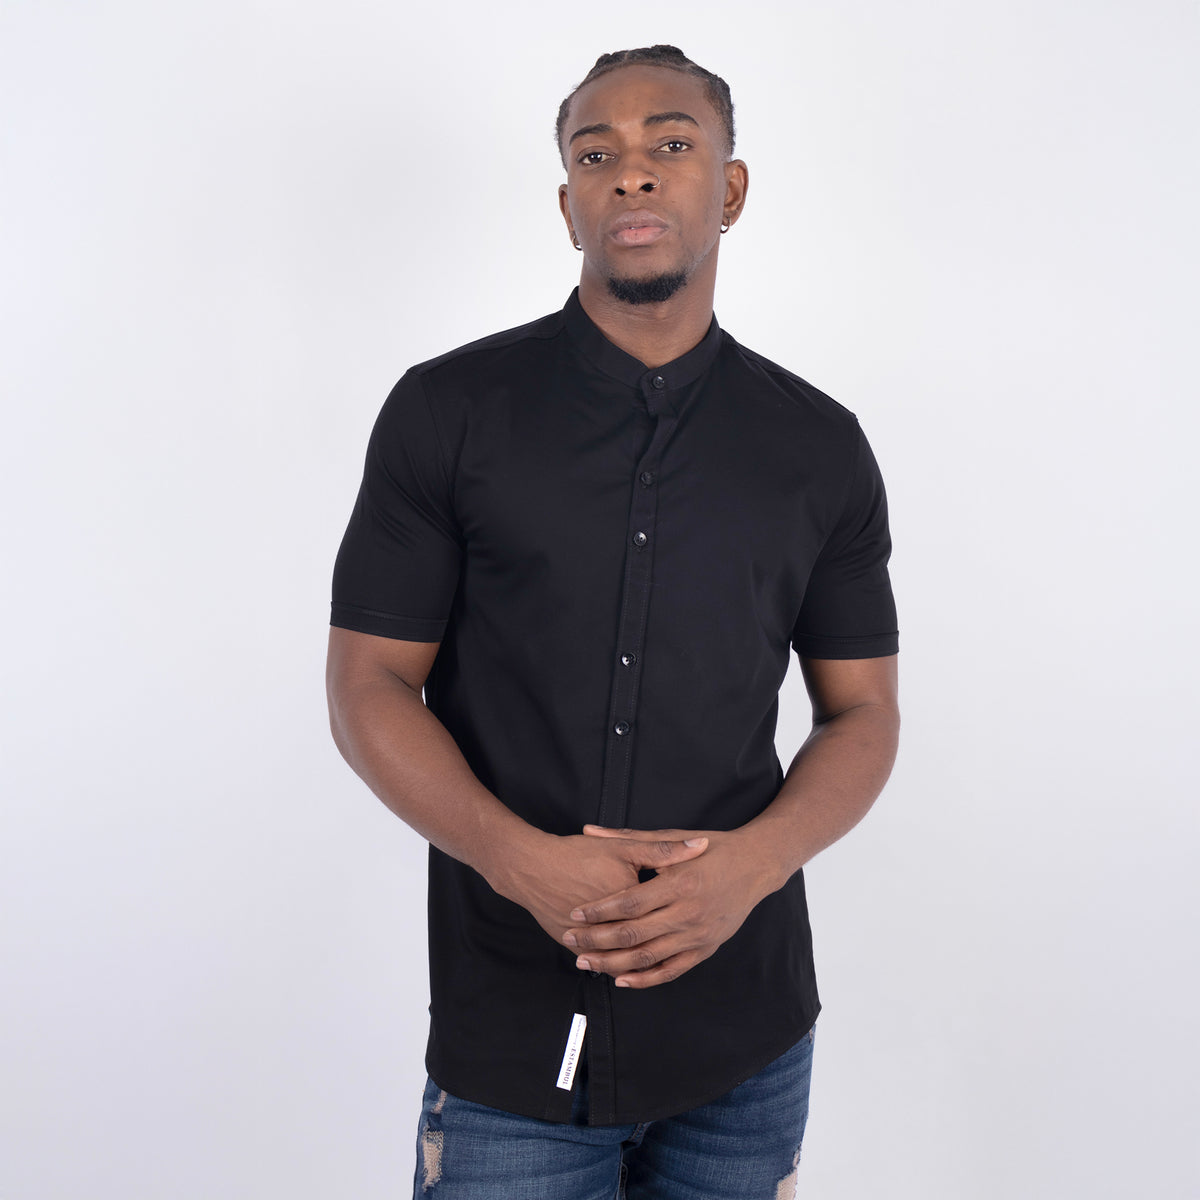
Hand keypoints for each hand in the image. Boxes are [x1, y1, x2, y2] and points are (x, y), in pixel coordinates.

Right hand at [487, 829, 709, 950]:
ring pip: (626, 958)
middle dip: (672, 938)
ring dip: (647, 959)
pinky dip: (617, 964)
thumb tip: (701, 846)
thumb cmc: (576, 854)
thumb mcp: (623, 847)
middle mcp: (612, 924)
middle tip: (690, 935)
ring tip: (666, 953)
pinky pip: (601, 962)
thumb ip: (663, 850)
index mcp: (631, 898)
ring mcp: (591, 940)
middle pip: (650, 939)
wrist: (529, 867)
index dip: (686, 910)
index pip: (667, 912)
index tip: (702, 907)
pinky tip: (631, 963)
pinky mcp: (574, 946)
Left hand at [562, 825, 776, 988]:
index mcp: (679, 883)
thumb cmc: (713, 848)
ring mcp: (698, 935)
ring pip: (648, 957)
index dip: (600, 910)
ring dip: (613, 964)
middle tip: (572, 941)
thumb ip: (630, 838)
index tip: (575, 913)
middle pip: (634, 934)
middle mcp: (688, 912)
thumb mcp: (673, 836)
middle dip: (598, 940)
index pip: (630, 902)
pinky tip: (622, 979)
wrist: (756, 866)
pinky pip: (671, 971)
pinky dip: (645, 979)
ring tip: (586, 963)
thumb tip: (590, 829)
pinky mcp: (706, 949)